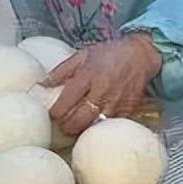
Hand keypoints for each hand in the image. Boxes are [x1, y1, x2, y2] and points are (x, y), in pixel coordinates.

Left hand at [45, 33, 162, 135]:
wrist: (140, 55)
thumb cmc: (109, 54)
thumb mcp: (82, 55)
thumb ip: (61, 71)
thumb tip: (42, 84)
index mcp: (87, 75)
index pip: (65, 102)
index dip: (54, 113)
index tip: (51, 115)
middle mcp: (101, 91)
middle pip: (77, 120)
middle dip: (66, 126)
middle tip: (62, 125)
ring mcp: (115, 103)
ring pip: (93, 126)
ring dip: (81, 129)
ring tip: (75, 126)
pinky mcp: (127, 111)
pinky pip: (108, 126)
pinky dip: (98, 127)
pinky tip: (93, 123)